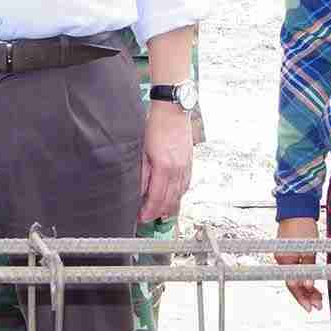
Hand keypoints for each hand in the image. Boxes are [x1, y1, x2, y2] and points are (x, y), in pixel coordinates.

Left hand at [139, 100, 193, 224]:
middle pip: (170, 200)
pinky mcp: (189, 162)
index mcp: (164, 167)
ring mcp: (186, 166)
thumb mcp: (142, 149)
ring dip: (171, 207)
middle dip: (159, 213)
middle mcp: (177, 169)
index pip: (157, 198)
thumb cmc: (155, 125)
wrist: (172, 110)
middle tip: (149, 219)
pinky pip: (186, 184)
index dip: (149, 211)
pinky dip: (180, 195)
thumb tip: (140, 191)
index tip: (142, 217)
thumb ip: (143, 173)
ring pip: (180, 194)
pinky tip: (175, 199)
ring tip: (161, 215)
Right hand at [274, 216, 323, 312]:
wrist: (296, 208)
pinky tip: (311, 283)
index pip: (293, 285)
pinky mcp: (288, 253)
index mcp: (285, 260)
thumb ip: (309, 268)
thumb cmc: (303, 226)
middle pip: (293, 284)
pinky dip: (303, 277)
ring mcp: (284, 257)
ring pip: (295, 277)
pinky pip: (295, 269)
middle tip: (318, 306)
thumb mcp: (309, 249)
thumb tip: (308, 286)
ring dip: (306, 288)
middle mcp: (282, 260)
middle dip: (306, 295)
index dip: (302, 298)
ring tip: (318, 297)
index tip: (311, 308)